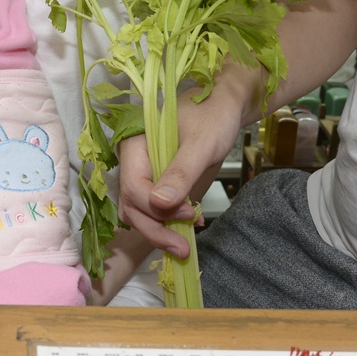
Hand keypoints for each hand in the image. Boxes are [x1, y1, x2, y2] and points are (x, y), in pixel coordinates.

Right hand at [117, 90, 238, 258]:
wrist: (225, 107)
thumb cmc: (214, 117)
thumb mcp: (202, 144)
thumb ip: (181, 172)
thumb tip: (160, 203)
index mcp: (134, 146)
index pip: (132, 187)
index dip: (156, 208)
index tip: (187, 213)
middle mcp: (133, 162)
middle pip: (130, 205)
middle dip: (154, 229)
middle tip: (182, 248)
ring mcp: (144, 173)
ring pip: (137, 212)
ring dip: (157, 230)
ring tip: (183, 244)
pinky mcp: (157, 182)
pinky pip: (152, 210)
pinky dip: (165, 223)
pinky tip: (188, 225)